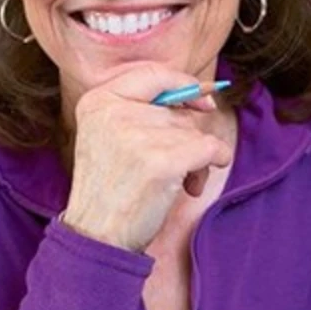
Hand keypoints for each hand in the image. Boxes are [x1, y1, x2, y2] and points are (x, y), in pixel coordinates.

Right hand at [62, 63, 232, 251]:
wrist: (97, 236)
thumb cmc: (110, 190)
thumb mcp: (109, 136)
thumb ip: (143, 111)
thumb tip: (203, 95)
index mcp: (98, 100)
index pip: (153, 73)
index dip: (184, 84)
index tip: (204, 99)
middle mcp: (114, 111)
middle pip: (176, 110)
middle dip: (185, 138)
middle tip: (173, 165)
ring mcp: (136, 134)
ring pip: (193, 132)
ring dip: (195, 159)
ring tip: (174, 182)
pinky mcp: (160, 160)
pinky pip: (208, 148)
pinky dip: (213, 162)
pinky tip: (193, 183)